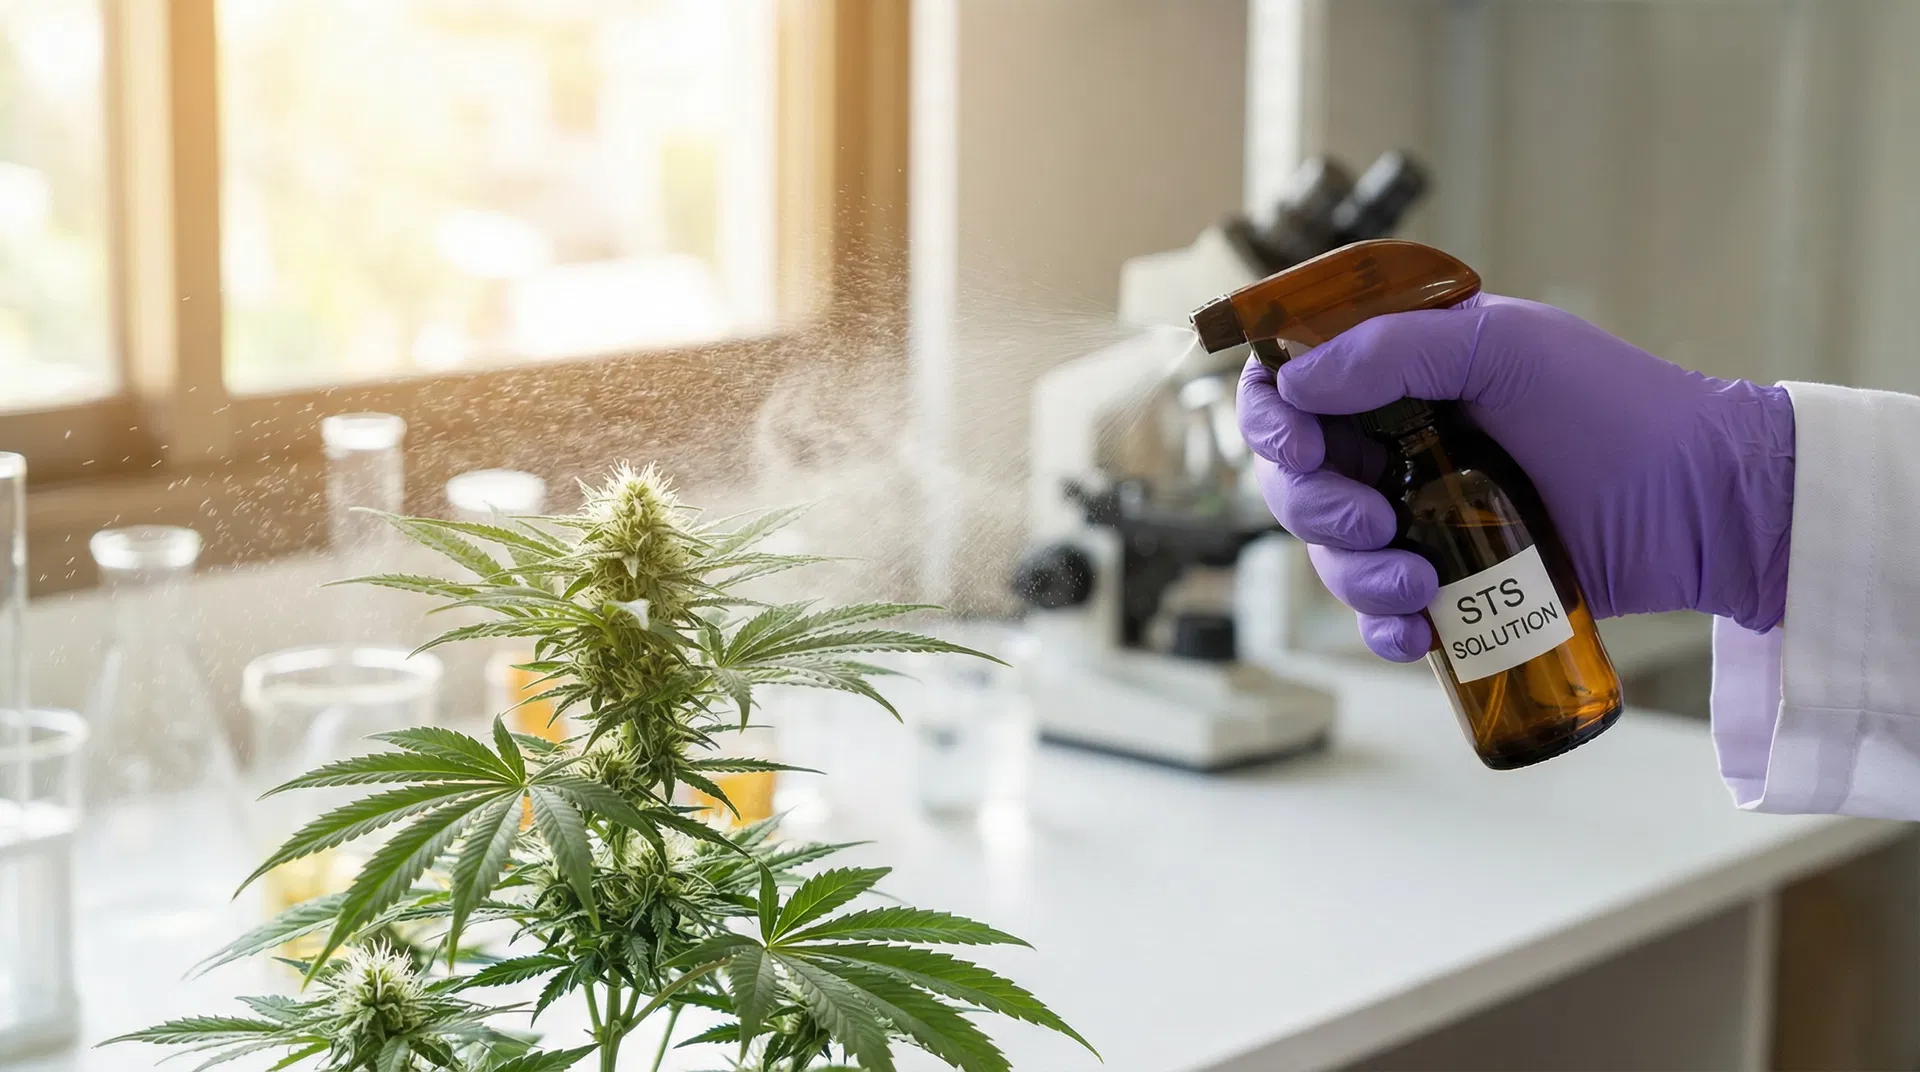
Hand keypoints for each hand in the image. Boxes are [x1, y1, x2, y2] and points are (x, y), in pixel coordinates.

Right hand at [1236, 293, 1795, 661]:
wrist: (1706, 506)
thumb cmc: (1620, 410)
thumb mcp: (1505, 349)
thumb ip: (1394, 350)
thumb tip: (1294, 384)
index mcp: (1403, 373)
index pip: (1293, 387)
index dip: (1270, 418)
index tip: (1298, 447)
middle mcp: (1400, 441)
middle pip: (1295, 479)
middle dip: (1315, 508)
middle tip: (1375, 519)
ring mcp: (1423, 514)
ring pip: (1330, 553)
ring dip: (1353, 575)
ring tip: (1421, 585)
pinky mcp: (1453, 582)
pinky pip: (1380, 615)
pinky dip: (1382, 629)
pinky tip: (1417, 634)